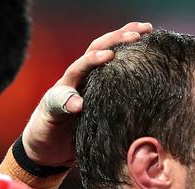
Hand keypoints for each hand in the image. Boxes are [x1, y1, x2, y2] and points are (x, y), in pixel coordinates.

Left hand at [22, 22, 152, 166]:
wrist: (49, 150)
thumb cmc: (46, 134)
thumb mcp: (48, 120)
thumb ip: (58, 107)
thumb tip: (77, 103)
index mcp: (68, 84)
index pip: (81, 65)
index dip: (94, 60)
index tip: (110, 56)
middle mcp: (82, 80)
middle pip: (98, 49)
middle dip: (117, 38)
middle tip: (141, 32)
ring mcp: (94, 86)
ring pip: (110, 57)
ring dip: (126, 41)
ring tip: (148, 31)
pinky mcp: (106, 97)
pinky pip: (119, 75)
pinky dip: (133, 61)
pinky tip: (148, 55)